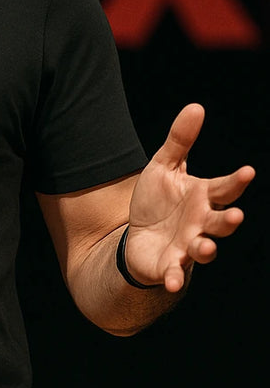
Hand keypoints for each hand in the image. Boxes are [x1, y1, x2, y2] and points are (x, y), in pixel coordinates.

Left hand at [125, 103, 253, 291]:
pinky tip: (172, 281)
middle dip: (229, 221)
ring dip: (206, 249)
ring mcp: (188, 246)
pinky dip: (175, 278)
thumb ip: (180, 140)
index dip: (237, 181)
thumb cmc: (158, 201)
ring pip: (204, 249)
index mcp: (203, 197)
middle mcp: (202, 223)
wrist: (140, 238)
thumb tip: (196, 107)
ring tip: (206, 247)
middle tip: (236, 216)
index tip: (248, 171)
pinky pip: (175, 273)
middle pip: (221, 222)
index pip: (225, 188)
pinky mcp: (171, 265)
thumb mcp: (164, 166)